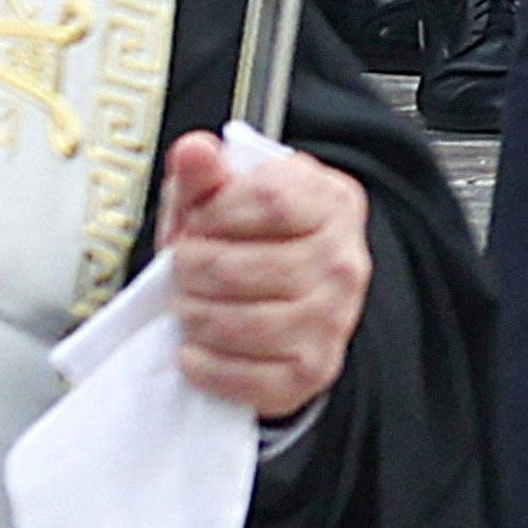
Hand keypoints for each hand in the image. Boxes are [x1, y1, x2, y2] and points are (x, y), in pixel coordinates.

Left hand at [160, 129, 361, 423]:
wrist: (282, 298)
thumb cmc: (249, 242)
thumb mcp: (222, 198)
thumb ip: (204, 173)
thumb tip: (194, 151)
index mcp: (331, 203)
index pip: (269, 199)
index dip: (215, 213)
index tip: (199, 222)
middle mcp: (343, 263)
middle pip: (242, 267)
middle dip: (191, 270)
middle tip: (184, 269)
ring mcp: (333, 321)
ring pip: (239, 323)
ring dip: (194, 316)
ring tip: (190, 305)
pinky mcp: (312, 371)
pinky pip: (244, 376)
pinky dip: (205, 365)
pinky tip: (198, 348)